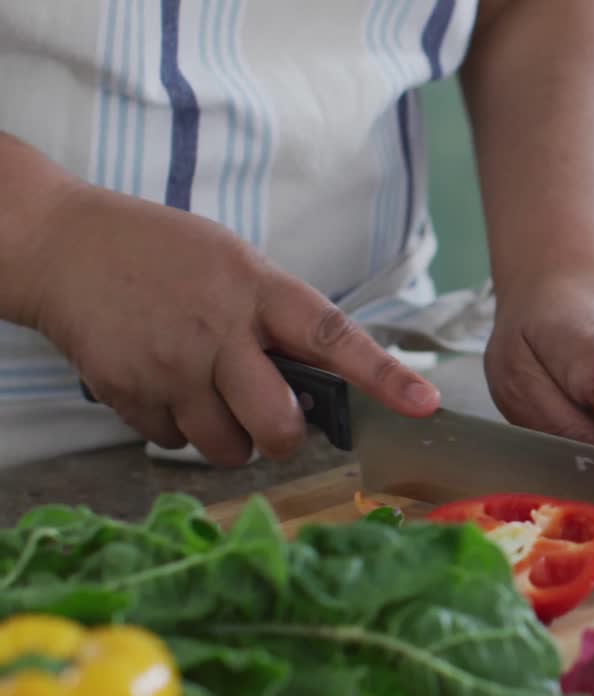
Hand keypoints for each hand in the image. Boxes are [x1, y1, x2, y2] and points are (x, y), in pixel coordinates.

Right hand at [26, 184, 439, 464]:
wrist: (63, 244)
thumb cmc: (165, 254)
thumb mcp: (235, 264)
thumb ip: (277, 317)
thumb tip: (319, 380)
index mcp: (259, 289)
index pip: (334, 337)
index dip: (384, 375)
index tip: (426, 403)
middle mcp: (219, 331)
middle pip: (277, 423)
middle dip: (284, 436)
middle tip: (274, 421)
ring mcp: (171, 365)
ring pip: (226, 447)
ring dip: (229, 439)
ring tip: (211, 396)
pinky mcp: (128, 392)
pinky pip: (173, 443)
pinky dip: (177, 430)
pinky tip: (165, 387)